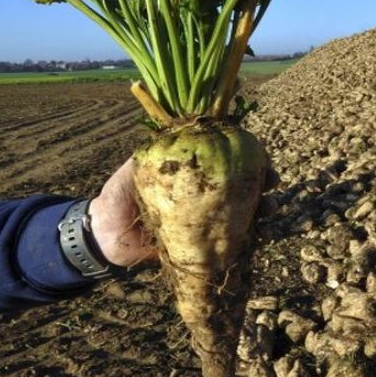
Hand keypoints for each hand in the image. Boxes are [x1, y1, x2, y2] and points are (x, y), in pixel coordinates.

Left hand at [88, 158, 279, 268]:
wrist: (102, 237)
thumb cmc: (117, 196)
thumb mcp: (136, 168)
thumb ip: (156, 152)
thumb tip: (181, 130)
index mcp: (191, 172)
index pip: (227, 158)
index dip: (249, 155)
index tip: (261, 156)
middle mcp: (203, 194)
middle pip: (243, 185)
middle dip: (263, 182)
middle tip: (272, 183)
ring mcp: (206, 220)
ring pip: (245, 213)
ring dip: (263, 210)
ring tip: (270, 210)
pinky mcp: (203, 246)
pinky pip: (231, 243)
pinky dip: (250, 240)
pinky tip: (261, 236)